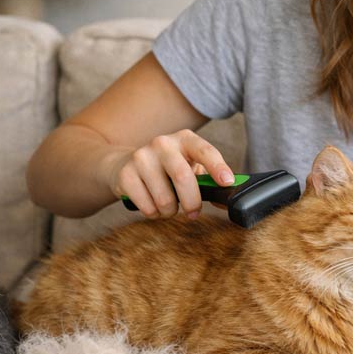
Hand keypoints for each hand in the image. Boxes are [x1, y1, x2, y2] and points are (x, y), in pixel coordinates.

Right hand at [106, 129, 233, 219]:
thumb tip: (225, 202)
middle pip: (182, 177)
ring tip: (168, 205)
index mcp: (185, 139)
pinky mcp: (126, 174)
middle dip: (192, 202)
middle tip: (193, 213)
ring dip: (170, 211)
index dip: (217, 167)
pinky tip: (152, 204)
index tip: (227, 182)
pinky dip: (154, 214)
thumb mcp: (190, 167)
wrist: (125, 163)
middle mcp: (163, 144)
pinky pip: (148, 207)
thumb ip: (209, 182)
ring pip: (164, 199)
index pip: (205, 151)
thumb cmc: (167, 168)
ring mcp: (142, 157)